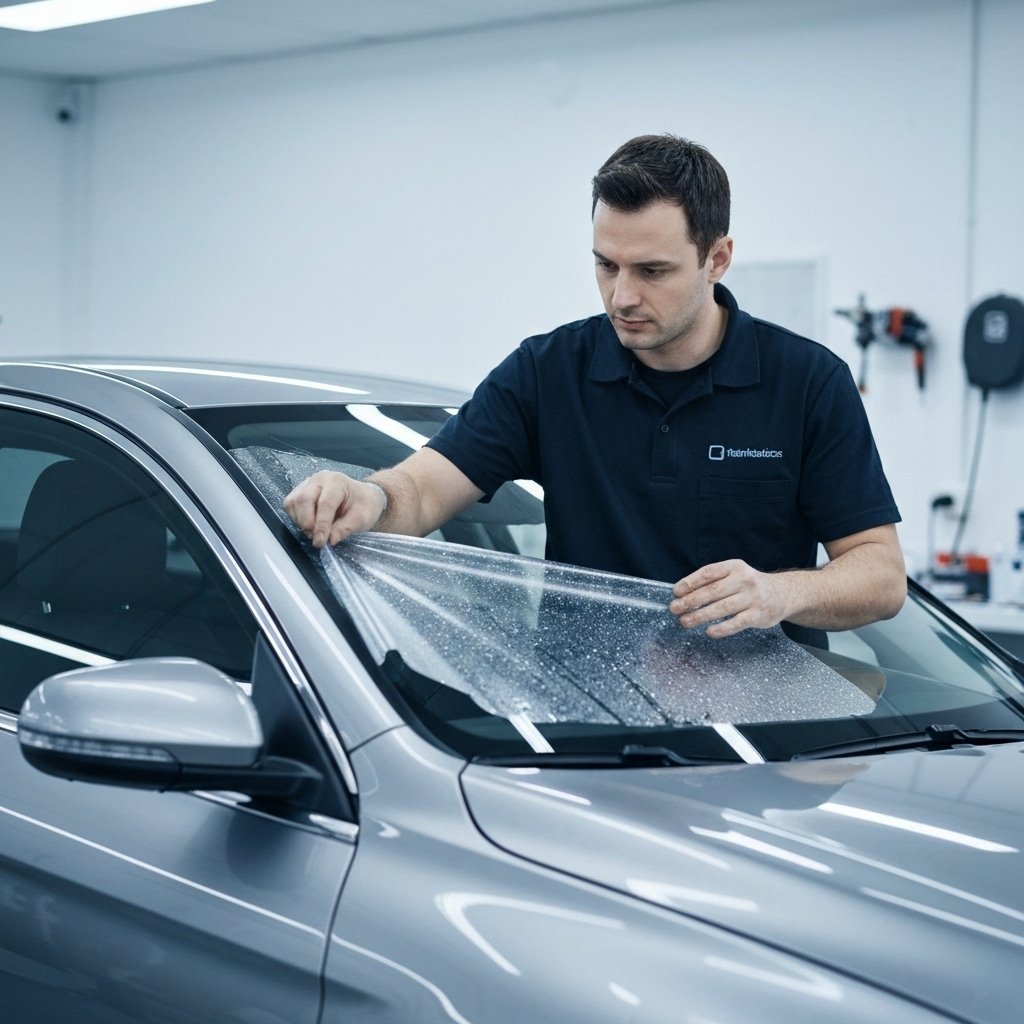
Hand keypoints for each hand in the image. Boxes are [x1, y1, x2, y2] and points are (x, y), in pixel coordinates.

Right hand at [283, 471, 386, 547]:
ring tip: (316, 531)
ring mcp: (307, 483)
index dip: (321, 525)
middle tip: (317, 539)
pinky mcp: (299, 491)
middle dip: (308, 523)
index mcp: (337, 481)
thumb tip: (330, 539)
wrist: (361, 497)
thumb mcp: (362, 518)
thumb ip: (345, 528)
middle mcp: (319, 479)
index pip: (325, 504)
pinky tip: (310, 523)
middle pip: (304, 500)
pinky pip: (290, 505)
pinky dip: (296, 518)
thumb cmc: (363, 505)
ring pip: (293, 503)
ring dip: (301, 521)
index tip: (321, 541)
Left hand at [669, 559, 789, 637]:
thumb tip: (683, 594)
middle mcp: (744, 580)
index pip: (708, 573)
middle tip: (675, 608)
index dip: (690, 582)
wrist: (782, 594)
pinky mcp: (758, 615)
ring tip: (685, 621)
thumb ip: (714, 581)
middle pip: (712, 591)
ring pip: (722, 608)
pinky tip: (708, 632)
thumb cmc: (749, 585)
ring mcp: (752, 598)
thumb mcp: (734, 574)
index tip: (676, 592)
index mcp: (734, 567)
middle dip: (690, 600)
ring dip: (700, 616)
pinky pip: (736, 623)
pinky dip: (721, 628)